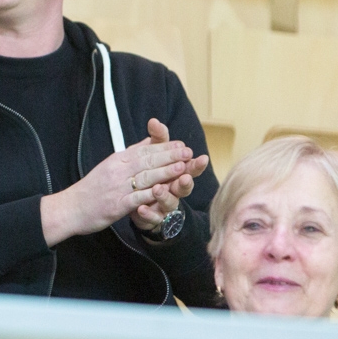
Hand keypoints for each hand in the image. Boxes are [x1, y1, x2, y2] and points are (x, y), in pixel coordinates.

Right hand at [42, 120, 203, 245]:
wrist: (70, 208)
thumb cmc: (91, 188)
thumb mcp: (109, 165)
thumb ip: (130, 154)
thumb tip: (148, 141)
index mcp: (116, 160)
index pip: (144, 149)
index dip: (164, 147)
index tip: (181, 144)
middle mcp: (117, 170)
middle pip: (147, 160)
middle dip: (169, 156)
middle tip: (187, 152)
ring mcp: (117, 187)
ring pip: (145, 177)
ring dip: (165, 172)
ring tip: (182, 167)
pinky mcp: (116, 205)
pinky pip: (136, 198)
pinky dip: (151, 195)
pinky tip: (165, 192)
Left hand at [130, 119, 209, 233]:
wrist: (136, 200)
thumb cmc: (152, 173)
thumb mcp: (154, 153)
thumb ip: (157, 139)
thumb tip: (153, 120)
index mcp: (177, 174)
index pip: (189, 168)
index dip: (196, 165)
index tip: (201, 158)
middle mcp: (174, 190)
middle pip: (184, 187)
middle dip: (185, 182)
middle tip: (183, 177)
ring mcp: (164, 206)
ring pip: (169, 203)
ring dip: (164, 196)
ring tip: (157, 189)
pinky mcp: (152, 217)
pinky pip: (152, 218)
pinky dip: (147, 213)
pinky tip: (141, 208)